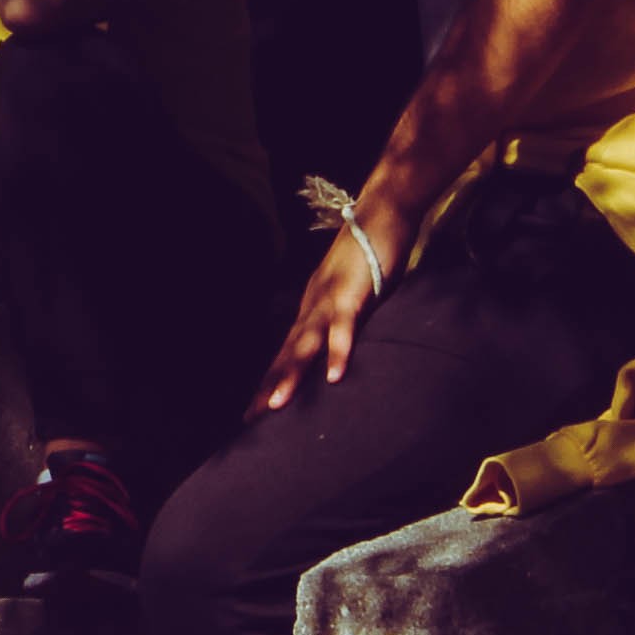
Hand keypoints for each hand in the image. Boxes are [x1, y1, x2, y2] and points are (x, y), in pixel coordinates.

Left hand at [252, 217, 388, 408]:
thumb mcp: (351, 295)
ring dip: (292, 375)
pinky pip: (344, 328)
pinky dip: (338, 351)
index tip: (255, 412)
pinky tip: (334, 376)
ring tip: (277, 405)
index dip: (271, 380)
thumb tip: (338, 347)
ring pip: (305, 344)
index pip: (286, 352)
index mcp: (312, 310)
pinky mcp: (354, 295)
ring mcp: (330, 301)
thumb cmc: (369, 257)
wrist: (382, 215)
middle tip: (252, 419)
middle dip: (269, 387)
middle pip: (286, 354)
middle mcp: (313, 307)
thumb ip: (343, 320)